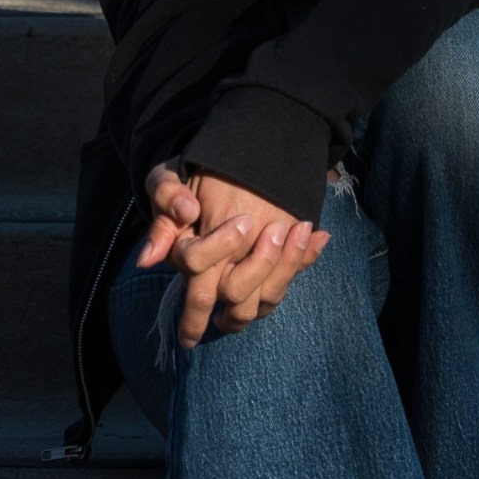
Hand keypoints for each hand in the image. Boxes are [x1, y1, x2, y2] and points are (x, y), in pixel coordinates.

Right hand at [140, 163, 329, 345]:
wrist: (220, 177)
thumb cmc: (187, 179)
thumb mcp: (169, 177)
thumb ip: (166, 196)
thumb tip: (161, 240)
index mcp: (186, 256)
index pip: (197, 265)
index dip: (220, 246)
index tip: (243, 220)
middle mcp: (211, 277)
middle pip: (233, 294)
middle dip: (260, 266)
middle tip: (277, 231)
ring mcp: (238, 282)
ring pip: (261, 301)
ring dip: (286, 266)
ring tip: (302, 229)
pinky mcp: (264, 280)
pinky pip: (283, 288)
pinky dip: (303, 260)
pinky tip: (318, 235)